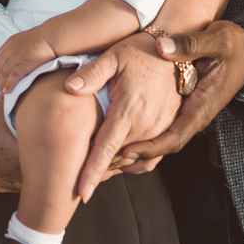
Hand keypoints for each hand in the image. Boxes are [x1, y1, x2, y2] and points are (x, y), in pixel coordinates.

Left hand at [0, 28, 55, 93]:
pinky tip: (6, 91)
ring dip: (2, 83)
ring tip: (2, 91)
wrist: (51, 37)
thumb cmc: (43, 37)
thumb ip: (18, 47)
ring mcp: (16, 58)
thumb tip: (18, 55)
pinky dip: (8, 85)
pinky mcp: (24, 65)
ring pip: (4, 73)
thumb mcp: (25, 39)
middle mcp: (10, 50)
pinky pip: (13, 77)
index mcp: (10, 43)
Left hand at [66, 33, 183, 199]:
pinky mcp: (169, 128)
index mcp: (128, 109)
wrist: (174, 50)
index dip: (93, 172)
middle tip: (79, 172)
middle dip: (99, 168)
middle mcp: (146, 124)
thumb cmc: (140, 52)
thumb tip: (69, 88)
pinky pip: (152, 156)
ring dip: (116, 164)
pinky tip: (122, 156)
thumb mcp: (113, 57)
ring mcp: (160, 128)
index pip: (106, 149)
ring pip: (133, 159)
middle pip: (118, 158)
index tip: (83, 193)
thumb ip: (91, 74)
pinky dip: (136, 160)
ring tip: (98, 164)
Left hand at [120, 21, 243, 166]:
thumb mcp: (216, 39)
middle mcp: (196, 115)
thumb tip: (162, 47)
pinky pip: (164, 128)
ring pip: (163, 139)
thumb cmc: (235, 44)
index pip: (175, 137)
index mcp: (202, 106)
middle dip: (137, 155)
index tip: (126, 152)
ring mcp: (191, 113)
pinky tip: (123, 134)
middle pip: (164, 145)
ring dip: (138, 147)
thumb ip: (189, 45)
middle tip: (108, 159)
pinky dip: (144, 135)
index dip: (149, 148)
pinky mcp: (186, 107)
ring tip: (108, 154)